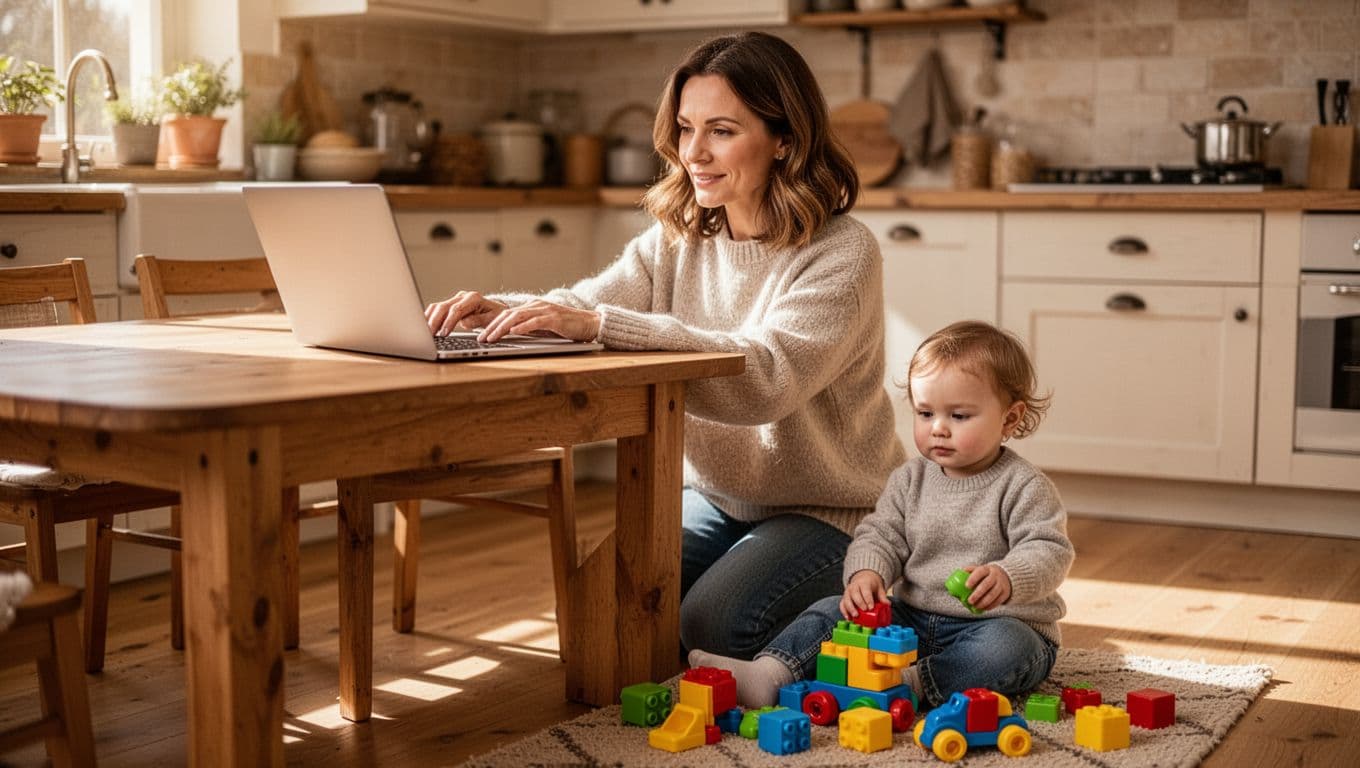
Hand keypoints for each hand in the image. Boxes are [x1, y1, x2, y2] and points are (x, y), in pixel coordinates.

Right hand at [426, 291, 508, 335]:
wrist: (497, 310)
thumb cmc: (497, 316)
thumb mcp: (493, 319)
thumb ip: (479, 320)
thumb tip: (464, 322)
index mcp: (474, 298)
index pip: (457, 309)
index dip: (449, 322)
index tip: (444, 333)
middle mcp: (463, 296)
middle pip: (444, 307)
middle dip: (435, 321)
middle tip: (430, 334)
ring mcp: (455, 299)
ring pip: (437, 307)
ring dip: (429, 319)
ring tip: (425, 332)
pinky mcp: (450, 305)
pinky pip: (437, 309)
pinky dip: (429, 317)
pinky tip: (425, 326)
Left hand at [477, 299, 601, 342]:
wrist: (591, 323)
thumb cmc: (568, 327)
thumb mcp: (544, 327)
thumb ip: (529, 328)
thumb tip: (511, 335)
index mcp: (532, 307)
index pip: (507, 314)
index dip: (492, 324)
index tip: (481, 335)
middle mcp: (536, 306)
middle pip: (508, 314)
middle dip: (491, 326)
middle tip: (481, 338)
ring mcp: (545, 310)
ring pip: (517, 317)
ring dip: (502, 328)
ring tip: (492, 337)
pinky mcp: (554, 318)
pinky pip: (535, 321)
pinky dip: (522, 327)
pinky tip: (513, 332)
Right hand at [840, 570, 887, 618]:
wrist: (863, 578)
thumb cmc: (871, 585)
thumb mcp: (879, 588)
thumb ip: (883, 597)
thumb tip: (887, 604)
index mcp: (863, 583)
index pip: (865, 590)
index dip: (868, 599)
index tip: (871, 607)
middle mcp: (854, 586)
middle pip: (854, 594)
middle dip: (859, 603)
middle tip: (864, 610)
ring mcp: (847, 592)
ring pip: (846, 599)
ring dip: (850, 608)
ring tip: (855, 615)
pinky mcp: (844, 598)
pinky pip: (842, 604)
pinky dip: (844, 612)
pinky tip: (848, 618)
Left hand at [963, 564, 1011, 611]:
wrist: (1005, 576)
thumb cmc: (986, 575)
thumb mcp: (978, 570)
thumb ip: (967, 575)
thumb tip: (954, 584)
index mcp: (986, 569)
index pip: (980, 572)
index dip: (973, 578)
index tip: (966, 586)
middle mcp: (995, 576)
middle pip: (987, 584)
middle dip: (977, 594)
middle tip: (970, 601)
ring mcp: (1001, 585)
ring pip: (993, 594)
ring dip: (983, 602)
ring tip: (975, 606)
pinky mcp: (1005, 593)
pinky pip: (998, 601)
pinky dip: (990, 606)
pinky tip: (983, 608)